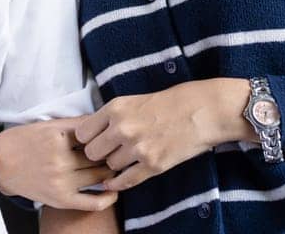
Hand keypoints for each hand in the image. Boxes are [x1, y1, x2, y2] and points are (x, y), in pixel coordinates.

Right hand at [0, 118, 117, 211]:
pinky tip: (114, 191)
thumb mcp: (46, 125)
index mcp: (58, 137)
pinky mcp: (60, 199)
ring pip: (99, 176)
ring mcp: (61, 181)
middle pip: (99, 156)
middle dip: (111, 153)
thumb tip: (102, 119)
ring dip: (111, 171)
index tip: (113, 136)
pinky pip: (92, 202)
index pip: (95, 135)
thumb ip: (75, 123)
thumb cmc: (22, 141)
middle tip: (118, 151)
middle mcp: (61, 159)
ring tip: (116, 166)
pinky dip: (107, 198)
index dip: (106, 136)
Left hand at [74, 79, 252, 191]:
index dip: (87, 139)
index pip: (81, 133)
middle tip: (109, 151)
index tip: (94, 140)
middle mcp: (123, 128)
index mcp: (116, 108)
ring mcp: (138, 148)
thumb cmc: (169, 102)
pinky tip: (116, 181)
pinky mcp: (153, 165)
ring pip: (109, 166)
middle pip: (92, 153)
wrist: (202, 111)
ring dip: (116, 164)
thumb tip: (87, 133)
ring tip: (127, 156)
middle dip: (99, 153)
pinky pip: (125, 181)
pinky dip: (118, 183)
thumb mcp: (132, 100)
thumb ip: (110, 115)